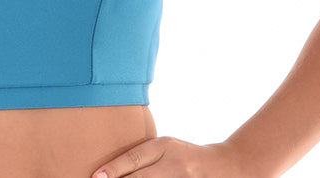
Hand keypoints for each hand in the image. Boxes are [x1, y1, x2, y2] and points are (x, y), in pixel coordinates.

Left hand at [92, 137, 246, 177]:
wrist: (223, 166)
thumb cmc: (185, 155)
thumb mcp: (166, 147)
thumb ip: (144, 155)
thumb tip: (111, 170)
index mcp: (164, 145)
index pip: (134, 158)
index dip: (114, 169)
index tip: (96, 177)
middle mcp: (173, 163)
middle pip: (140, 177)